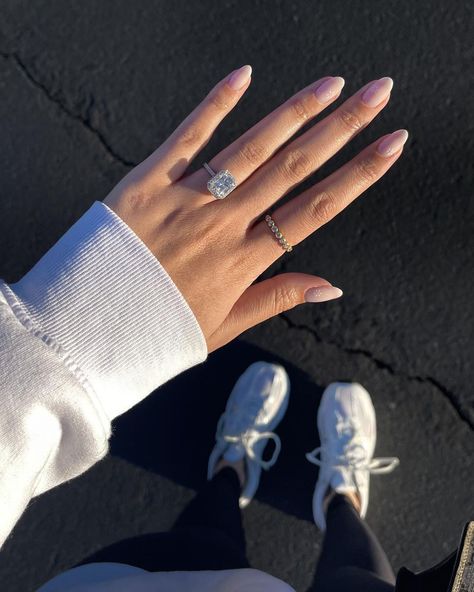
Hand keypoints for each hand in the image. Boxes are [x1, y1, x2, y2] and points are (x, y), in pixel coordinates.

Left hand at [104, 65, 407, 352]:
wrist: (90, 328)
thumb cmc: (160, 330)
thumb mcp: (225, 327)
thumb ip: (278, 299)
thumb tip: (332, 286)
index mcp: (243, 261)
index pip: (315, 210)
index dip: (359, 175)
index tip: (392, 144)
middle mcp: (221, 224)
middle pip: (293, 168)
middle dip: (342, 127)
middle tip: (378, 93)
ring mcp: (185, 200)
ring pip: (250, 148)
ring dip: (294, 111)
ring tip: (332, 85)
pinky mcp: (146, 182)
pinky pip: (186, 138)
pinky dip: (214, 105)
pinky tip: (244, 76)